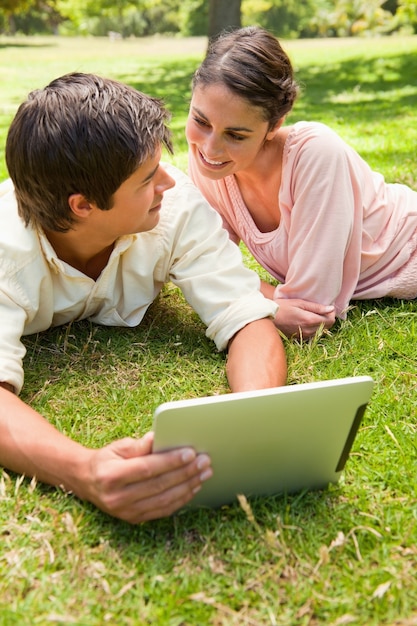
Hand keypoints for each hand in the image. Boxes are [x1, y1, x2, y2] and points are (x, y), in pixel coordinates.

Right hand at [82, 432, 211, 522]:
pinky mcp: (134, 519)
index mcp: (111, 476)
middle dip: (186, 472)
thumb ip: (138, 445)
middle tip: (205, 461)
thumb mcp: (118, 447)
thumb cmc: (107, 460)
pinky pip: (163, 510)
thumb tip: (156, 437)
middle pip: (159, 485)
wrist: (87, 482)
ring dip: (188, 486)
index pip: (147, 468)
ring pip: (164, 500)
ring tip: (204, 473)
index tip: (191, 453)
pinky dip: (181, 499)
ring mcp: (125, 512)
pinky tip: (194, 486)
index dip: (170, 461)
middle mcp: (117, 498)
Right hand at [274, 298, 335, 338]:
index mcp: (309, 320)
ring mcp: (304, 335)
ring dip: (321, 323)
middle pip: (328, 326)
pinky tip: (307, 321)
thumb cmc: (282, 307)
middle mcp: (308, 330)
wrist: (268, 317)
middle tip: (320, 310)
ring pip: (321, 331)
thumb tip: (331, 308)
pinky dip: (314, 328)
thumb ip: (316, 307)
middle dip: (327, 318)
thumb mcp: (299, 303)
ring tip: (313, 315)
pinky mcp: (300, 338)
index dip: (331, 313)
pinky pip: (313, 334)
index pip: (330, 320)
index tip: (326, 307)